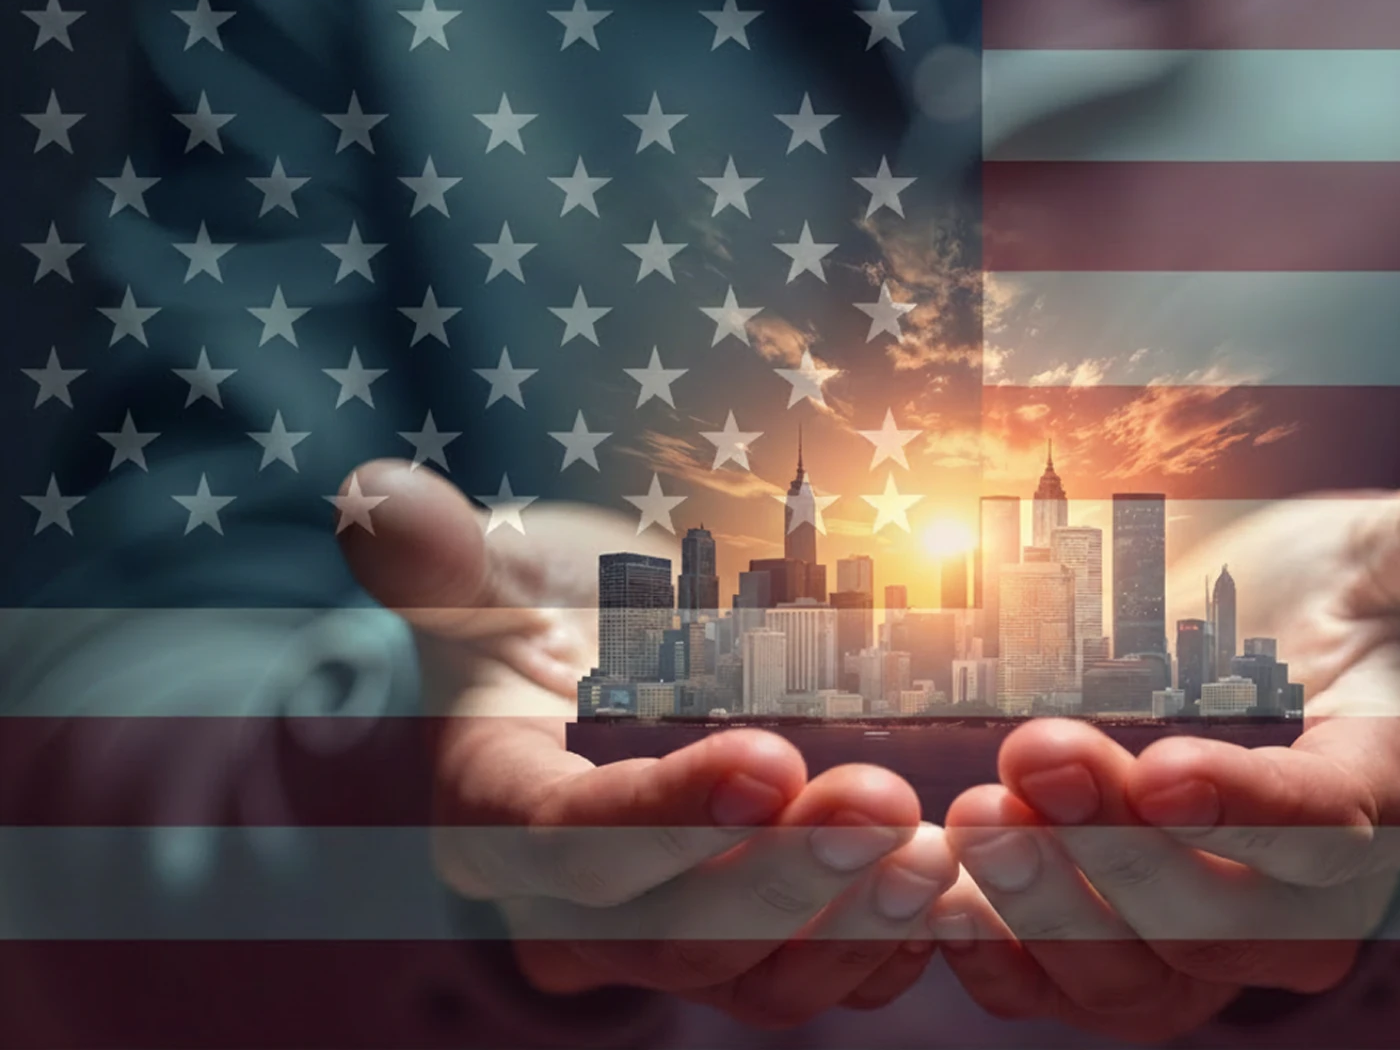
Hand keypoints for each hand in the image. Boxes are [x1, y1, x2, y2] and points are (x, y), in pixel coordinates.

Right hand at [336, 461, 955, 1027]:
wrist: (590, 688)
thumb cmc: (536, 627)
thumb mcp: (485, 582)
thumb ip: (438, 556)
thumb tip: (374, 494)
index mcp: (497, 817)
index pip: (569, 841)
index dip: (663, 815)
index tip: (766, 760)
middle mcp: (572, 909)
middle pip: (668, 932)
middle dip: (779, 878)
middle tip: (880, 803)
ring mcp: (661, 942)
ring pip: (746, 980)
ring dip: (841, 925)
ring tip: (926, 854)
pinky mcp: (738, 953)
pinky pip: (807, 983)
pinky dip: (879, 954)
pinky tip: (948, 900)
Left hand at [928, 431, 1399, 1040]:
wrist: (1251, 663)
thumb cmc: (1319, 606)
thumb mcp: (1377, 557)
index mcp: (1380, 796)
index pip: (1332, 829)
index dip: (1253, 811)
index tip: (1165, 765)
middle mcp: (1307, 897)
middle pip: (1229, 921)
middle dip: (1126, 853)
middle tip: (1032, 757)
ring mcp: (1215, 941)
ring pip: (1147, 979)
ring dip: (1056, 912)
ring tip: (974, 819)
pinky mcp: (1130, 959)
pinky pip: (1073, 998)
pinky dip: (1005, 965)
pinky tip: (938, 903)